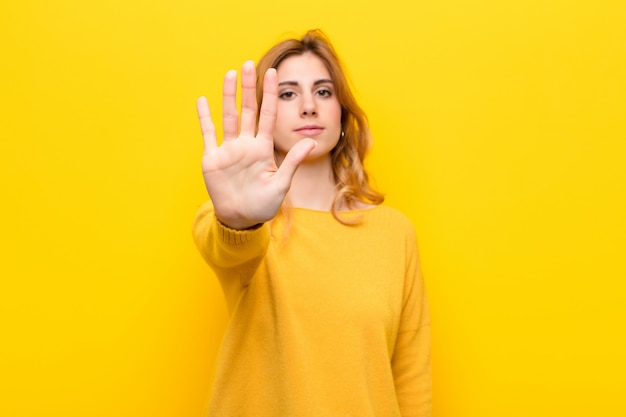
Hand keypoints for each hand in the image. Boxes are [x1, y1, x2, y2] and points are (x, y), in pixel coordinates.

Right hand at [197, 61, 316, 229]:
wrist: (241, 219)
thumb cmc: (263, 204)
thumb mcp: (281, 184)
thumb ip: (293, 161)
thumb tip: (311, 142)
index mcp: (263, 148)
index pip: (268, 115)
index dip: (270, 94)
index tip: (274, 73)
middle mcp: (246, 144)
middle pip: (247, 110)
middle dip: (248, 88)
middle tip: (248, 64)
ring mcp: (229, 150)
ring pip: (229, 117)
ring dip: (228, 96)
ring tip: (229, 74)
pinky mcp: (213, 159)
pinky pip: (209, 134)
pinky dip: (205, 118)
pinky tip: (202, 100)